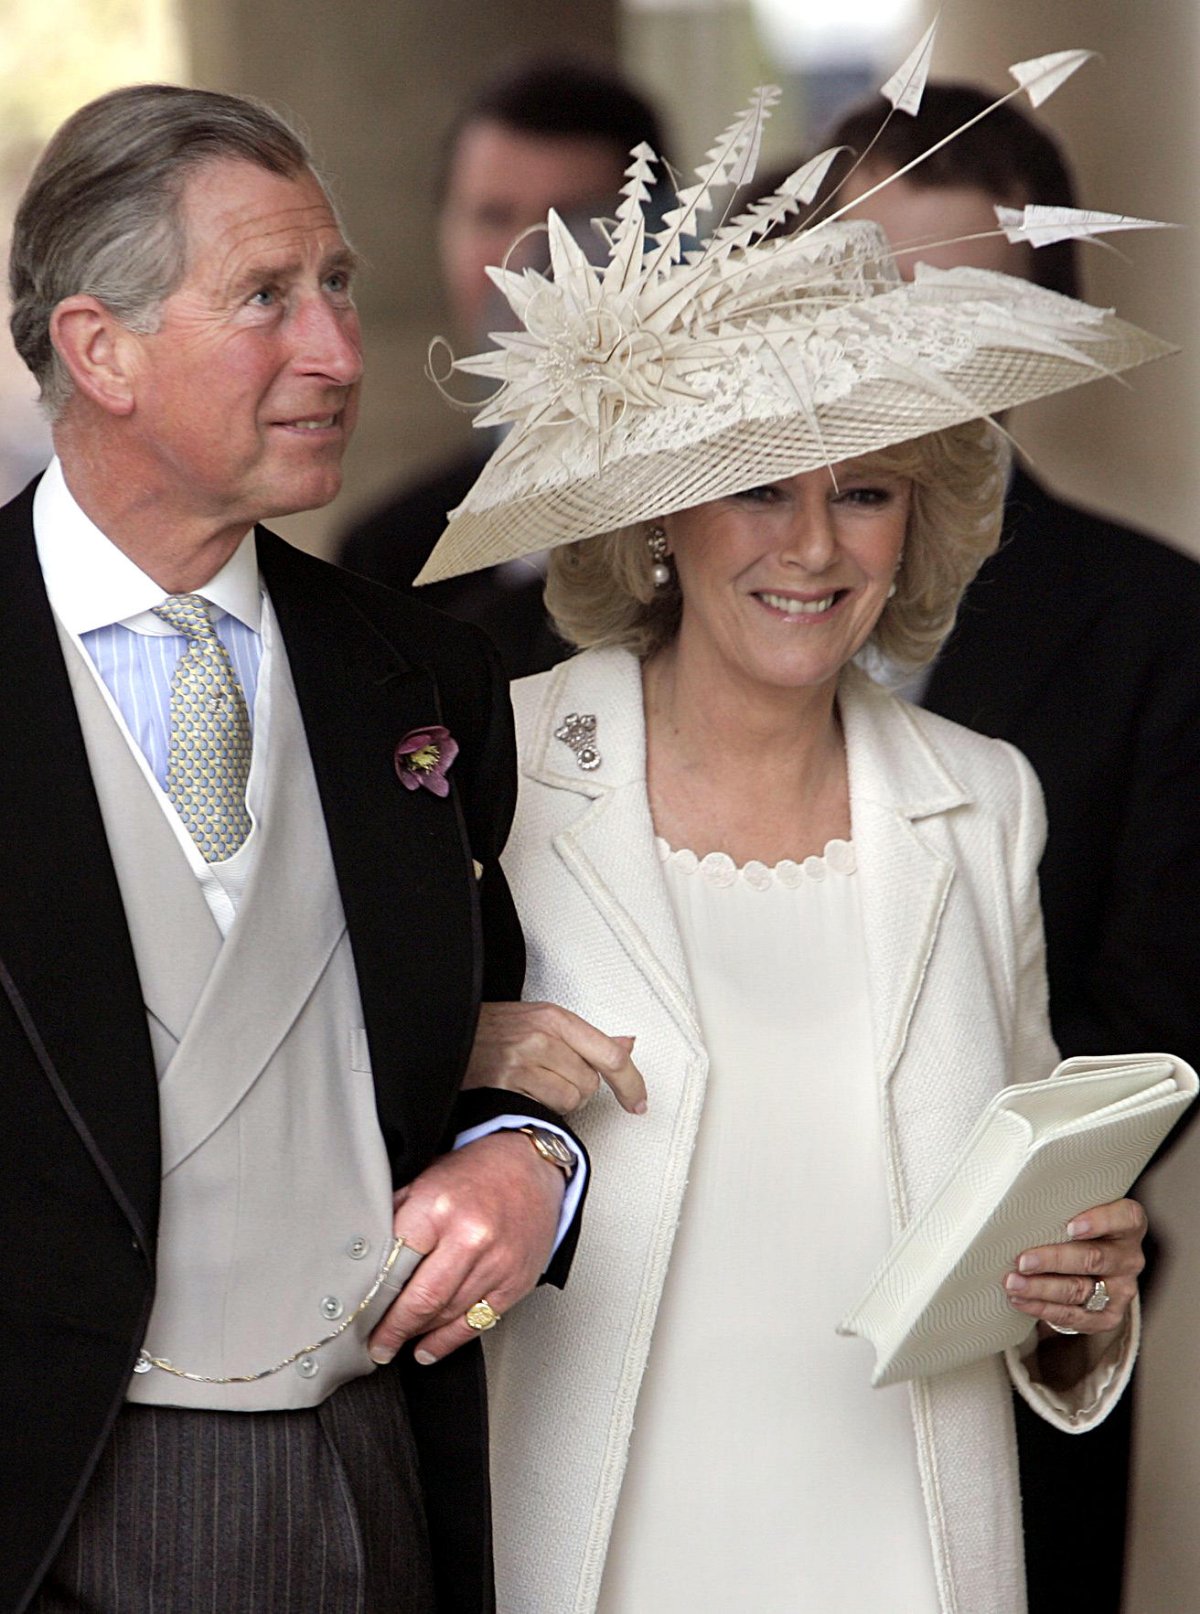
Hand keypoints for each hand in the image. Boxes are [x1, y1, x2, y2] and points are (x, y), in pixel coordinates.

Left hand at [367, 1130, 564, 1365]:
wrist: (531, 1166)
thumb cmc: (475, 1173)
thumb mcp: (426, 1179)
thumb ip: (397, 1216)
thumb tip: (362, 1256)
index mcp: (439, 1207)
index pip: (395, 1265)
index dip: (373, 1296)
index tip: (359, 1314)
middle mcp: (471, 1236)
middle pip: (422, 1300)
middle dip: (393, 1329)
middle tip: (376, 1344)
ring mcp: (497, 1263)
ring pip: (447, 1316)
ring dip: (418, 1335)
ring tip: (397, 1344)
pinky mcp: (516, 1282)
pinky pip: (476, 1322)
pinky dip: (448, 1341)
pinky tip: (430, 1347)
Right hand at [463, 1000, 646, 1115]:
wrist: (449, 1034)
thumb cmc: (496, 1030)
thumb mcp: (543, 1021)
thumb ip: (588, 1038)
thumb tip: (628, 1045)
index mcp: (556, 1017)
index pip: (610, 1054)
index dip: (631, 1083)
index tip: (638, 1103)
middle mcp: (542, 1036)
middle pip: (590, 1083)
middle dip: (578, 1088)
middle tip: (551, 1076)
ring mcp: (524, 1059)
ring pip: (570, 1099)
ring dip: (558, 1101)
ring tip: (534, 1084)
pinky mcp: (507, 1082)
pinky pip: (545, 1108)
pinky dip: (539, 1106)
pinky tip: (522, 1092)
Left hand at [1004, 1197, 1146, 1334]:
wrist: (1087, 1270)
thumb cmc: (1071, 1229)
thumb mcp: (1074, 1212)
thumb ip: (1060, 1207)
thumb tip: (1017, 1207)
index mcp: (1127, 1225)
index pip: (1125, 1218)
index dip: (1100, 1221)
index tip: (1070, 1227)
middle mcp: (1129, 1258)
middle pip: (1093, 1259)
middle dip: (1053, 1260)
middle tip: (1022, 1261)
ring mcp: (1121, 1290)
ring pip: (1080, 1290)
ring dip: (1041, 1288)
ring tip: (1013, 1283)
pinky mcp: (1108, 1317)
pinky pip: (1074, 1316)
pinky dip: (1044, 1308)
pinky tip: (1021, 1301)